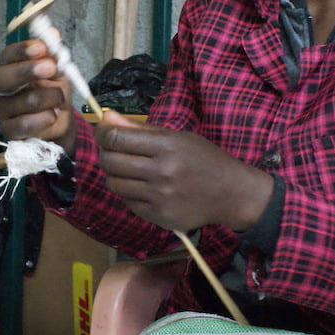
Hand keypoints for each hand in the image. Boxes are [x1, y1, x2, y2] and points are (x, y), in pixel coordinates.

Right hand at [0, 38, 75, 153]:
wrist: (58, 119)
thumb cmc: (52, 90)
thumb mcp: (57, 70)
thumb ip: (52, 54)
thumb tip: (52, 34)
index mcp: (9, 67)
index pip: (7, 56)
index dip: (21, 50)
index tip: (41, 47)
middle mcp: (0, 88)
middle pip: (0, 78)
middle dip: (26, 71)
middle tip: (50, 68)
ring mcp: (2, 110)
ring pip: (18, 102)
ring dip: (46, 98)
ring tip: (60, 98)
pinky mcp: (9, 130)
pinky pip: (23, 125)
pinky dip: (42, 119)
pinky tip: (53, 115)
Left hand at [95, 111, 274, 232]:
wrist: (231, 194)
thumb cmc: (204, 159)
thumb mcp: (177, 137)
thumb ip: (140, 129)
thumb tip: (106, 117)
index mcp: (168, 146)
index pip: (116, 139)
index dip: (102, 134)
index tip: (103, 132)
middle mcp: (162, 172)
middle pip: (110, 162)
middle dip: (106, 153)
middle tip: (114, 151)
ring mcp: (160, 197)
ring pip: (114, 184)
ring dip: (114, 175)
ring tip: (128, 170)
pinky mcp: (160, 217)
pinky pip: (128, 203)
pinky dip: (130, 194)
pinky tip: (143, 188)